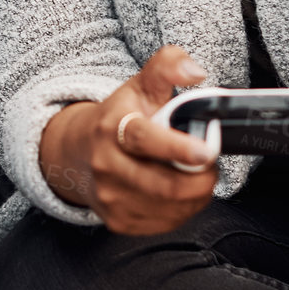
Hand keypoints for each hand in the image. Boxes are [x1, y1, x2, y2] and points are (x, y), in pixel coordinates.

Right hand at [38, 45, 218, 234]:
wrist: (79, 153)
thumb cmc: (118, 118)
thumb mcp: (140, 85)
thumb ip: (168, 66)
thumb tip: (195, 71)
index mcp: (112, 128)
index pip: (143, 140)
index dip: (177, 147)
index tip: (206, 152)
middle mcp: (106, 166)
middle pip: (165, 185)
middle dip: (201, 178)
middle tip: (209, 162)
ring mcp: (111, 197)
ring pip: (171, 207)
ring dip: (196, 193)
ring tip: (194, 174)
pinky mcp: (119, 221)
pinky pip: (167, 223)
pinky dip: (184, 209)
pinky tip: (178, 190)